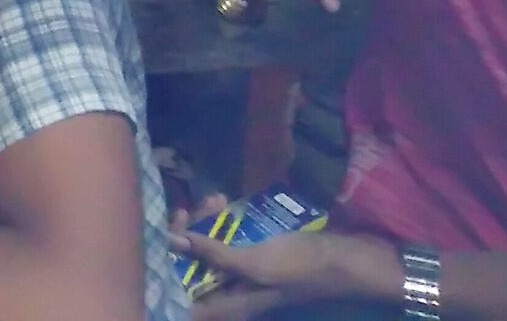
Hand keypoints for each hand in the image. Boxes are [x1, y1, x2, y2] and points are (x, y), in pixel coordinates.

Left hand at [173, 220, 400, 317]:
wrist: (347, 259)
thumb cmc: (301, 267)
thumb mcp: (256, 264)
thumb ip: (214, 256)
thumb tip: (172, 242)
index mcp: (229, 306)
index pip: (183, 300)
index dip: (166, 274)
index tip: (159, 242)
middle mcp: (231, 293)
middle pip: (190, 269)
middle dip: (184, 238)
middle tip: (187, 211)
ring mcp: (243, 274)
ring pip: (207, 250)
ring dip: (203, 224)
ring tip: (212, 200)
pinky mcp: (253, 256)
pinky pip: (226, 240)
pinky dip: (220, 222)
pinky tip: (222, 201)